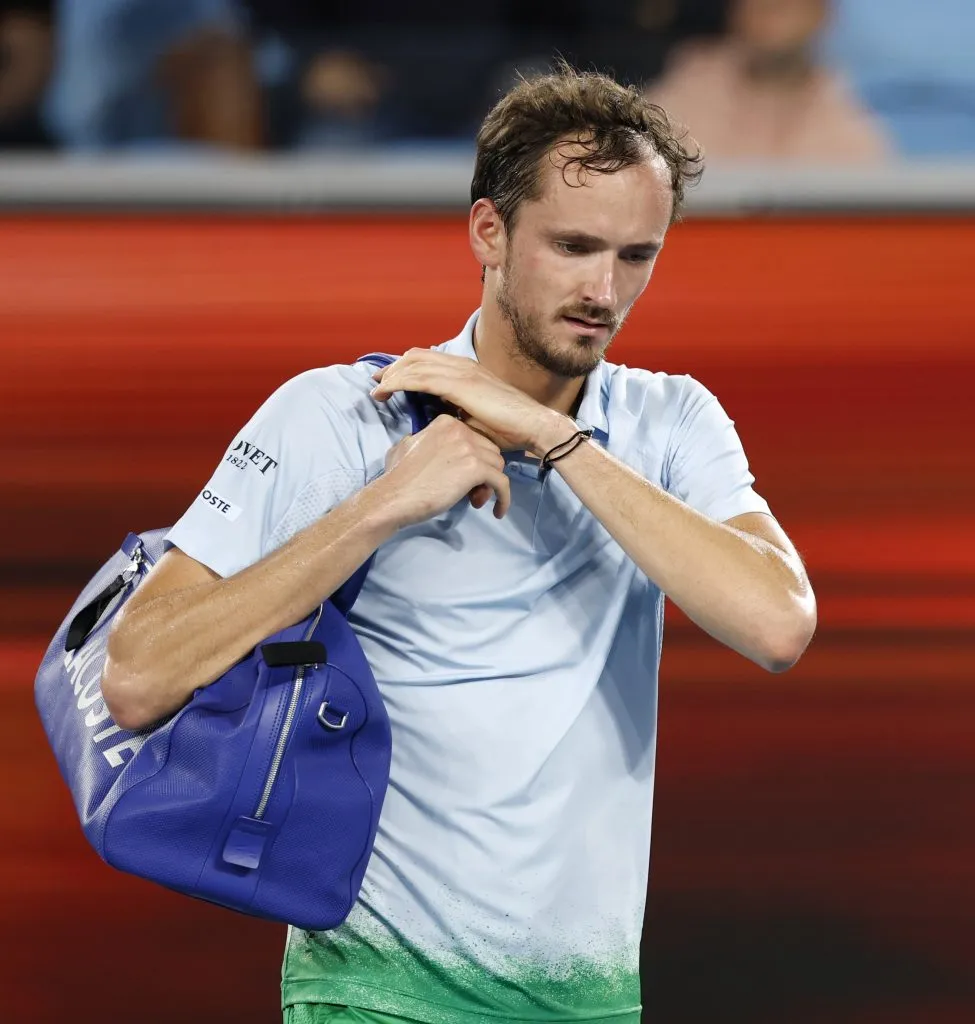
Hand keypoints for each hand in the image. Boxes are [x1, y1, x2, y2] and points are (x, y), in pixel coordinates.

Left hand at [370, 349, 563, 453]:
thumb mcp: (474, 418)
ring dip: (391, 375)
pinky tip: (385, 392)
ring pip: (413, 364)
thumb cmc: (508, 429)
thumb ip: (455, 412)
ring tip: (376, 389)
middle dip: (393, 368)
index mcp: (466, 370)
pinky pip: (418, 378)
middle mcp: (461, 365)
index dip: (404, 368)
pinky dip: (397, 382)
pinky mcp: (458, 384)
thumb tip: (439, 419)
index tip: (388, 381)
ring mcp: (460, 372)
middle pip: (416, 357)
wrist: (532, 426)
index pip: (427, 360)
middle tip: (376, 381)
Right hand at [377, 414, 511, 526]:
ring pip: (498, 466)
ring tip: (474, 500)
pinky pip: (502, 483)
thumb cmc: (397, 477)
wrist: (393, 497)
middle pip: (490, 452)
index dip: (473, 459)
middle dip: (484, 472)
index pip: (476, 439)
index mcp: (447, 422)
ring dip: (489, 485)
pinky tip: (498, 511)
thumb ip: (423, 440)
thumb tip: (423, 442)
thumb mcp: (407, 446)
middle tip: (470, 492)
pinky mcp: (475, 468)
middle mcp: (460, 429)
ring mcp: (469, 447)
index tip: (463, 477)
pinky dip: (504, 499)